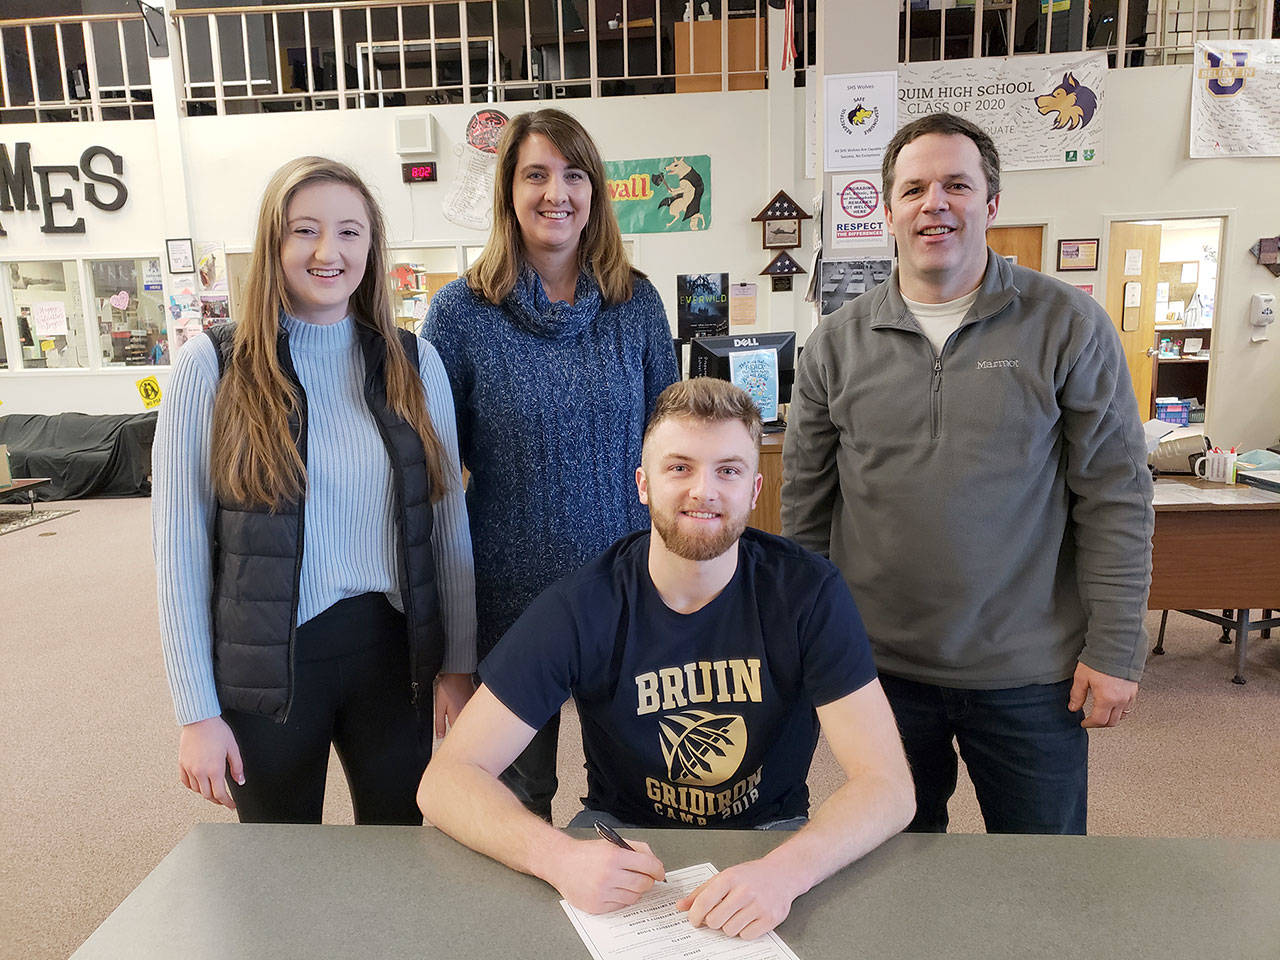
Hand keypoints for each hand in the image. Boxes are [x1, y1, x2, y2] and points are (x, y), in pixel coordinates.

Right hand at [178, 716, 243, 808]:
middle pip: (207, 795)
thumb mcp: (232, 748)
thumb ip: (237, 767)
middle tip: (224, 800)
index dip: (227, 803)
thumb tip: (240, 781)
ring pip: (196, 790)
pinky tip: (198, 784)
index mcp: (214, 769)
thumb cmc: (217, 731)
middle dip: (217, 800)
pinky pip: (186, 781)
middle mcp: (200, 771)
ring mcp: (189, 768)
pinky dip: (193, 786)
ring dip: (205, 793)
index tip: (231, 806)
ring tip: (213, 791)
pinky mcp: (182, 763)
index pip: (220, 794)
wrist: (199, 719)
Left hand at [434, 673, 474, 738]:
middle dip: (459, 735)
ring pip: (468, 724)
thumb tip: (440, 736)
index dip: (453, 741)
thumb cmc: (448, 687)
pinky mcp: (473, 705)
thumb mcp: (439, 706)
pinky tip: (462, 714)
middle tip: (453, 735)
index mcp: (457, 717)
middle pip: (465, 731)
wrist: (459, 674)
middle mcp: (466, 715)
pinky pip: (471, 716)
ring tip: (458, 722)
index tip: (449, 744)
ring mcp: (471, 710)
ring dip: (464, 727)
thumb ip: (439, 723)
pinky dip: (467, 718)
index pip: (457, 736)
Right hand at [544, 838, 665, 913]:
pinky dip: (621, 899)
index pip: (648, 865)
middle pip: (643, 884)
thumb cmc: (587, 853)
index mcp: (614, 856)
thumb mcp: (612, 843)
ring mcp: (602, 892)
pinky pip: (620, 906)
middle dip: (648, 881)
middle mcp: (608, 875)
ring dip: (635, 891)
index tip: (660, 873)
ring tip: (626, 883)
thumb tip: (655, 863)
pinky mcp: (596, 906)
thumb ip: (636, 848)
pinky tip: (613, 890)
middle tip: (644, 878)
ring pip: (634, 897)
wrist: (561, 863)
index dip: (658, 869)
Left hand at [677, 858, 800, 939]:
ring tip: (736, 914)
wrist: (782, 874)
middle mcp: (745, 891)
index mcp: (730, 878)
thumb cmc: (751, 875)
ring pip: (730, 930)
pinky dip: (744, 931)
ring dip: (729, 926)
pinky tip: (747, 919)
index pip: (704, 902)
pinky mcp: (770, 918)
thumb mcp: (724, 877)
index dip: (695, 915)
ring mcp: (759, 905)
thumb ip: (701, 892)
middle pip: (715, 921)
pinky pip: (746, 936)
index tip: (694, 920)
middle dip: (713, 921)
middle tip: (718, 915)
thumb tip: (681, 906)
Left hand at [1068, 662, 1137, 727]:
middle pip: (1112, 722)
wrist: (1116, 646)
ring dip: (1111, 718)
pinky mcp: (1133, 690)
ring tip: (1102, 714)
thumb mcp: (1082, 677)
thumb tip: (1073, 707)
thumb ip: (1077, 695)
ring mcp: (1129, 695)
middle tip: (1092, 721)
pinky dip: (1120, 710)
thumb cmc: (1100, 659)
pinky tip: (1113, 705)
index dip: (1089, 724)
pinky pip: (1128, 706)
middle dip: (1100, 724)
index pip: (1099, 720)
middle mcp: (1120, 699)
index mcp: (1107, 698)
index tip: (1084, 723)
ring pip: (1121, 715)